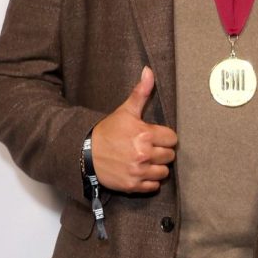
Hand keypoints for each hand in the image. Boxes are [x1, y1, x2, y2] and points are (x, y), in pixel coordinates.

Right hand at [90, 67, 177, 192]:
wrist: (85, 153)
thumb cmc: (107, 131)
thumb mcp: (125, 111)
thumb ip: (141, 92)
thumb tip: (149, 71)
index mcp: (145, 134)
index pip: (172, 139)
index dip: (165, 137)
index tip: (155, 137)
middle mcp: (144, 154)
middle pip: (170, 156)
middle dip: (162, 152)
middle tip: (149, 148)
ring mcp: (139, 171)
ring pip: (164, 172)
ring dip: (157, 167)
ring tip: (146, 161)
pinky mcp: (133, 185)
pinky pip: (154, 186)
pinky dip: (149, 181)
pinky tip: (140, 172)